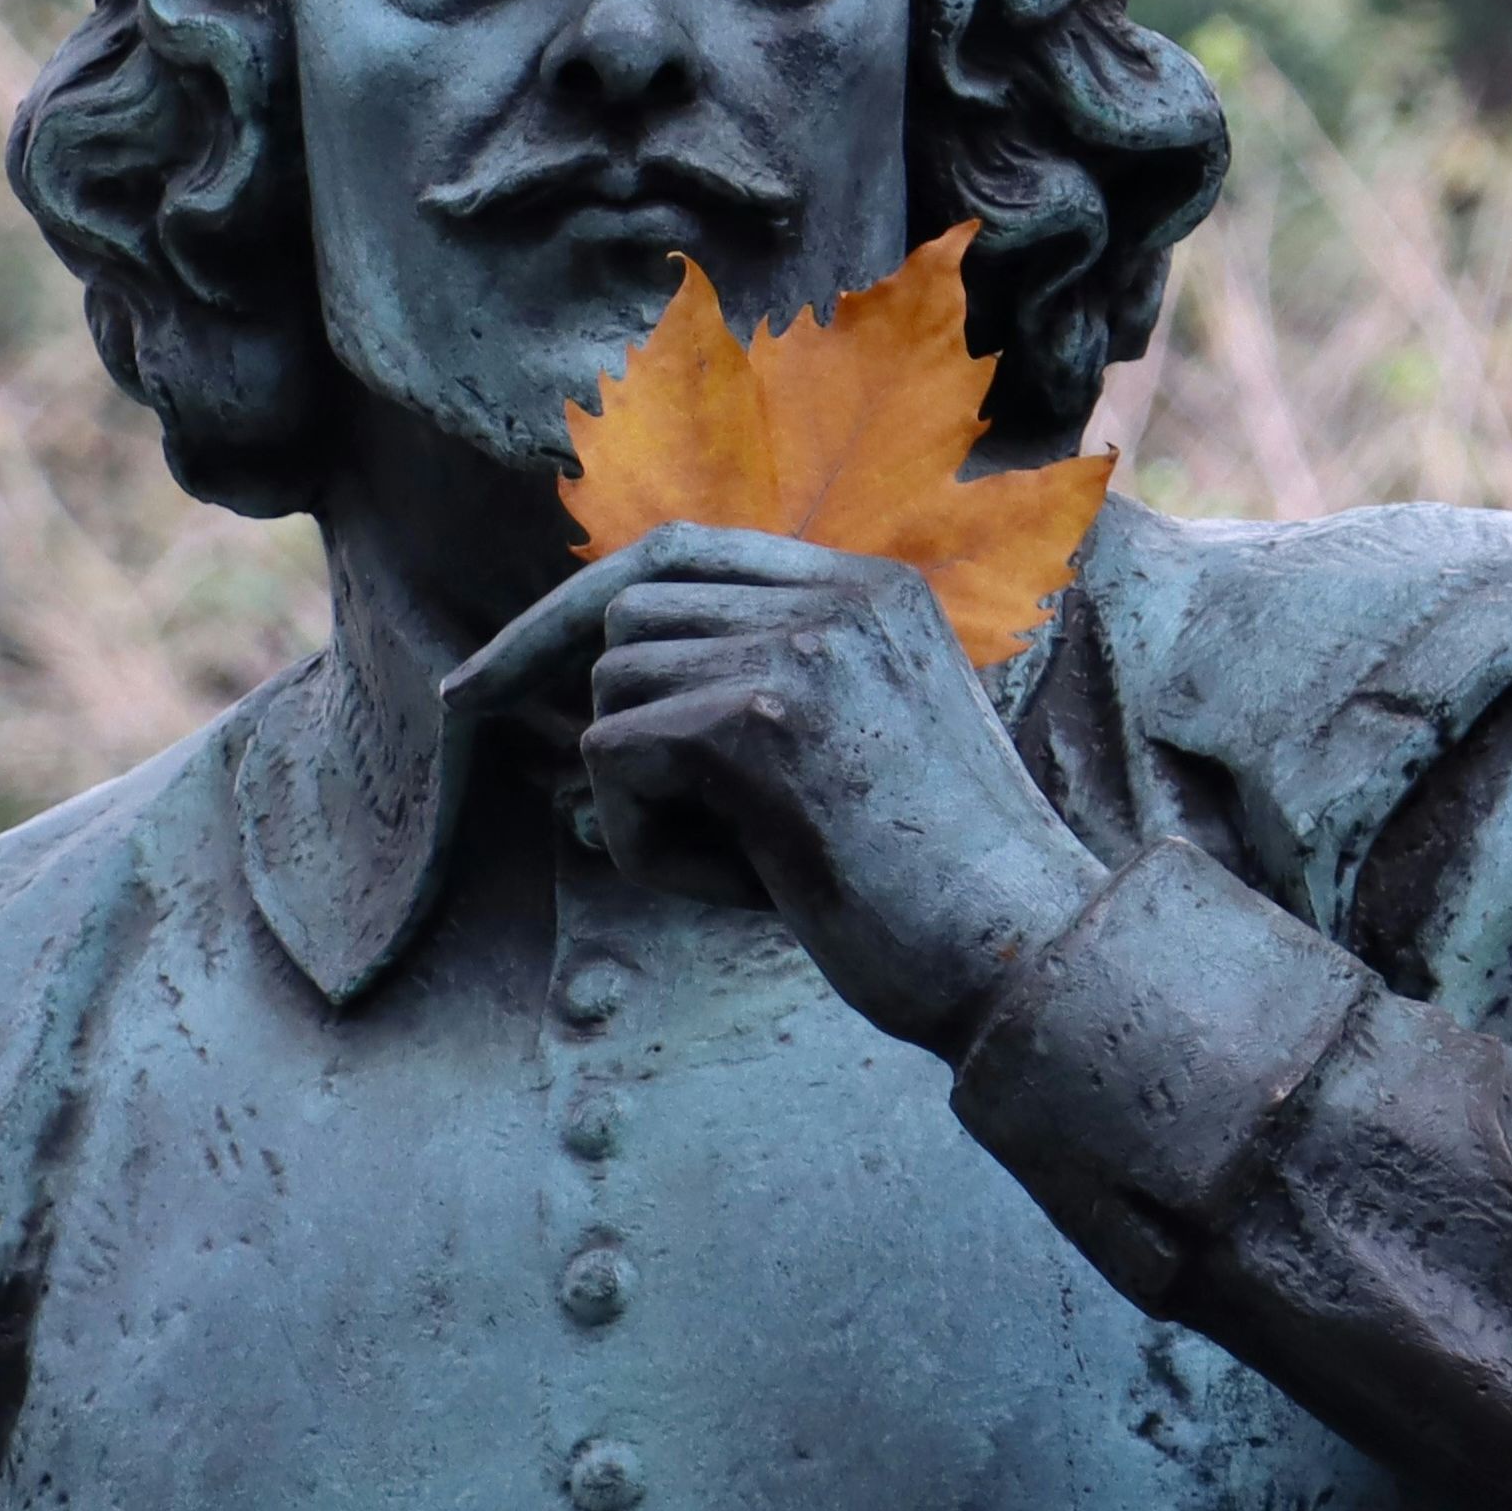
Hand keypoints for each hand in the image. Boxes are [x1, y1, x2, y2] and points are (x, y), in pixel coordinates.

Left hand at [448, 526, 1107, 1048]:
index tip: (481, 684)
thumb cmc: (944, 891)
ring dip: (647, 804)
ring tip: (751, 867)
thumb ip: (759, 697)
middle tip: (652, 827)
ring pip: (612, 694)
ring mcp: (802, 648)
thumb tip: (596, 714)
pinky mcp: (761, 721)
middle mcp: (839, 594)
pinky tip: (744, 888)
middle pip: (626, 619)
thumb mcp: (859, 753)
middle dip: (611, 728)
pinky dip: (650, 847)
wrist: (1030, 957)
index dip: (568, 614)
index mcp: (873, 589)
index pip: (677, 552)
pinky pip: (615, 766)